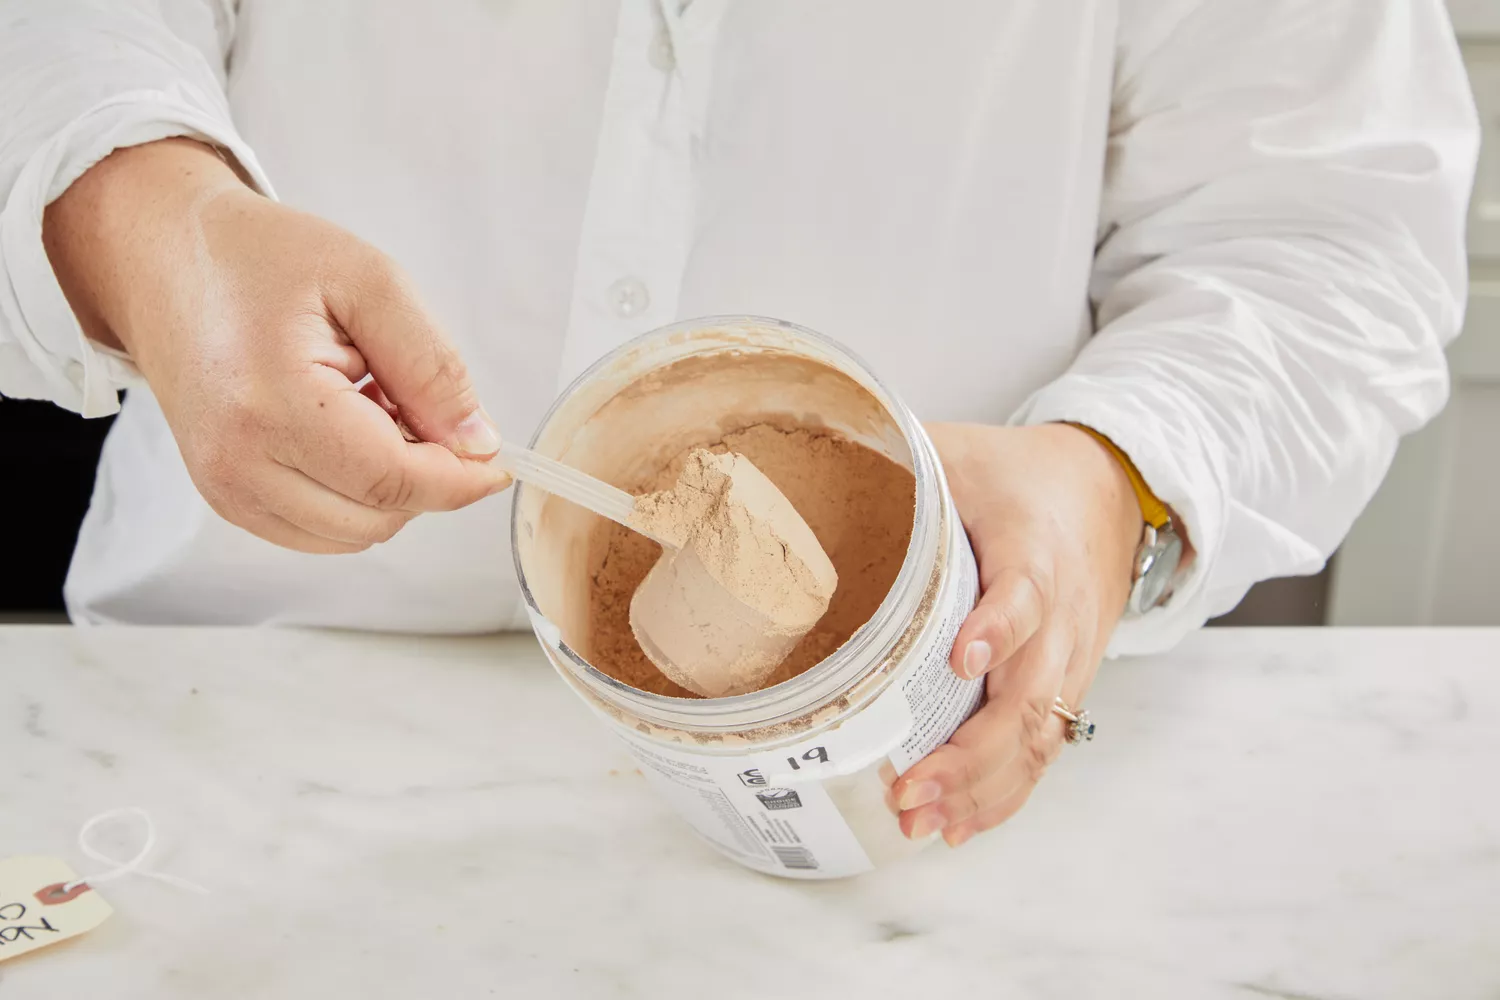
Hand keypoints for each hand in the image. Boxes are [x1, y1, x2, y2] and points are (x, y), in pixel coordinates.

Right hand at [44, 139, 508, 552]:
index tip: (495, 458)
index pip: (394, 481)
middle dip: (422, 475)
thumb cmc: (262, 259)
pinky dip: (352, 496)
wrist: (164, 258)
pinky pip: (319, 531)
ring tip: (368, 409)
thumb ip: (432, 366)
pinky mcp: (225, 498)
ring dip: (387, 488)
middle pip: (378, 518)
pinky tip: (342, 434)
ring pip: (353, 535)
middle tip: (409, 400)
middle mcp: (237, 462)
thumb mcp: (370, 282)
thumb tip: (478, 443)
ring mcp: (224, 488)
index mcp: (274, 403)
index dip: (460, 478)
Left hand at [884, 423, 1140, 845]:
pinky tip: (957, 827)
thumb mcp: (957, 450)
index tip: (961, 657)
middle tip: (908, 787)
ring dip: (982, 787)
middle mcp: (1062, 614)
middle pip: (1031, 693)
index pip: (1026, 591)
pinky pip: (1045, 750)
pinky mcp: (1068, 684)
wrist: (1106, 491)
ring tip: (921, 822)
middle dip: (971, 751)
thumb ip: (892, 456)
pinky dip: (1005, 794)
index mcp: (1033, 548)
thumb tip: (799, 458)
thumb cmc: (1017, 476)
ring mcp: (1071, 657)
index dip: (999, 627)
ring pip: (1041, 736)